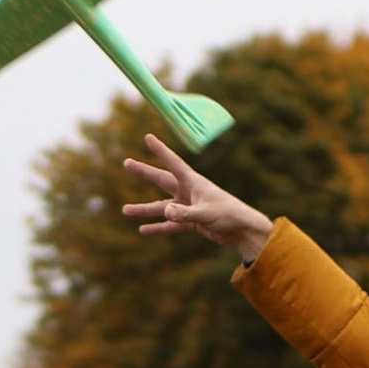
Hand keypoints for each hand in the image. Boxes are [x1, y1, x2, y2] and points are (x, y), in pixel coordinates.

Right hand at [121, 135, 270, 263]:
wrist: (243, 231)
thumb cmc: (228, 216)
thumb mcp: (205, 214)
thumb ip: (184, 213)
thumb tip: (165, 211)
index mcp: (194, 182)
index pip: (173, 162)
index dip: (160, 150)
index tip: (148, 137)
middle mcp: (189, 192)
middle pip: (161, 180)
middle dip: (144, 172)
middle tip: (127, 162)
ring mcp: (189, 207)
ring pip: (162, 207)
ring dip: (144, 209)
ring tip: (125, 210)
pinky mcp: (191, 221)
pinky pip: (170, 225)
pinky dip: (158, 227)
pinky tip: (143, 230)